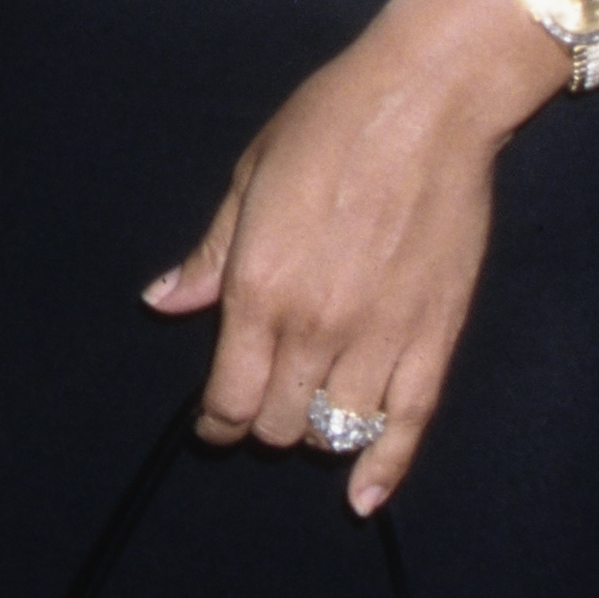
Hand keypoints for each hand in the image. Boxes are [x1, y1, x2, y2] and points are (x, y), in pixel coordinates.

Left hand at [141, 0, 550, 512]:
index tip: (215, 418)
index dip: (216, 420)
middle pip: (279, 425)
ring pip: (335, 432)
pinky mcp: (435, 337)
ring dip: (316, 433)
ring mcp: (380, 337)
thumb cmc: (330, 124)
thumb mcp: (249, 179)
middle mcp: (316, 327)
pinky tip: (363, 497)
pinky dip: (384, 469)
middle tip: (265, 399)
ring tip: (311, 410)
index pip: (228, 398)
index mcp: (259, 288)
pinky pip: (406, 426)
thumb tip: (163, 302)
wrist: (429, 100)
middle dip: (264, 421)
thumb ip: (209, 255)